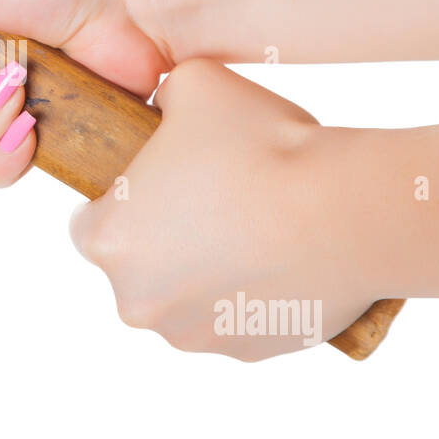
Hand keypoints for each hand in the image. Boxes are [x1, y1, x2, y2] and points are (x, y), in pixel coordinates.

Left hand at [68, 59, 380, 360]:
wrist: (348, 211)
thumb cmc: (263, 146)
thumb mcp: (195, 85)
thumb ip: (163, 96)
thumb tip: (164, 106)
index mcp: (109, 240)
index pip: (90, 223)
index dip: (125, 198)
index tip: (161, 183)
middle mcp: (137, 300)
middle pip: (139, 265)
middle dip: (167, 237)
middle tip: (216, 197)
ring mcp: (191, 333)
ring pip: (185, 298)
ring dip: (208, 270)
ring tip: (256, 226)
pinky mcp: (245, 353)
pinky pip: (236, 320)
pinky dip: (251, 296)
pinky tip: (282, 258)